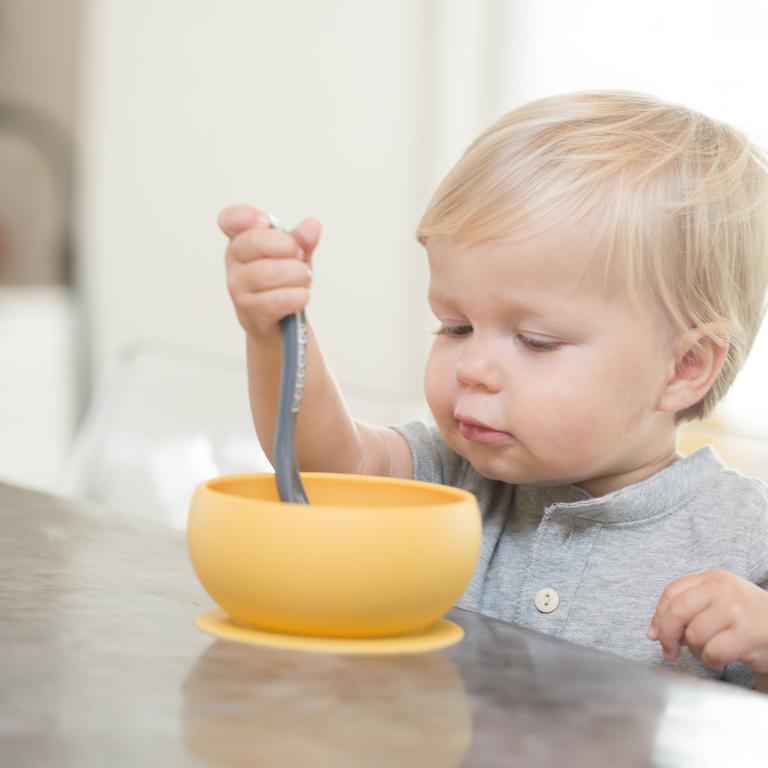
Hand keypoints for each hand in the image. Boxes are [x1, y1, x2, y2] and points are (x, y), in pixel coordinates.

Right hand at [219, 204, 320, 338]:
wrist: (280, 323)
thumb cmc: (283, 283)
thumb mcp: (295, 257)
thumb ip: (303, 240)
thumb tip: (312, 226)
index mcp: (242, 240)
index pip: (230, 220)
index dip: (245, 216)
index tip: (266, 221)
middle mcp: (234, 262)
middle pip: (254, 242)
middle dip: (287, 247)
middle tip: (300, 256)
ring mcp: (238, 287)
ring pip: (269, 272)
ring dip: (297, 275)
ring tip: (304, 279)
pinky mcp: (249, 311)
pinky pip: (277, 299)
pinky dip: (297, 296)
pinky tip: (301, 296)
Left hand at [647, 569, 767, 673]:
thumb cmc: (749, 621)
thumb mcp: (720, 604)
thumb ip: (689, 611)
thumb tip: (654, 632)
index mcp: (713, 578)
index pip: (672, 592)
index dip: (658, 615)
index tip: (655, 634)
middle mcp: (723, 589)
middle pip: (677, 610)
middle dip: (667, 635)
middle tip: (669, 651)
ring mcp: (736, 610)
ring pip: (694, 635)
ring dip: (697, 651)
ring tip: (711, 650)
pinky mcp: (748, 634)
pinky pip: (712, 652)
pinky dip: (712, 661)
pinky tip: (723, 658)